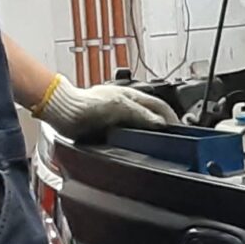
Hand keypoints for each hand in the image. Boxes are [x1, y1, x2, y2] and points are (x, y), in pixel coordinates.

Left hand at [30, 75, 180, 139]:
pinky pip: (128, 134)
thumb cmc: (86, 105)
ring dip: (150, 134)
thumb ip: (141, 115)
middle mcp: (125, 104)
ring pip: (141, 125)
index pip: (160, 106)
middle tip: (173, 140)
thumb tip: (161, 123)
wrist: (63, 112)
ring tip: (158, 146)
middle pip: (152, 115)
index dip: (172, 118)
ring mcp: (116, 115)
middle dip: (163, 126)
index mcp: (131, 96)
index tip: (181, 130)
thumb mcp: (119, 107)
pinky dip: (136, 140)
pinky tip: (137, 148)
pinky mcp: (107, 127)